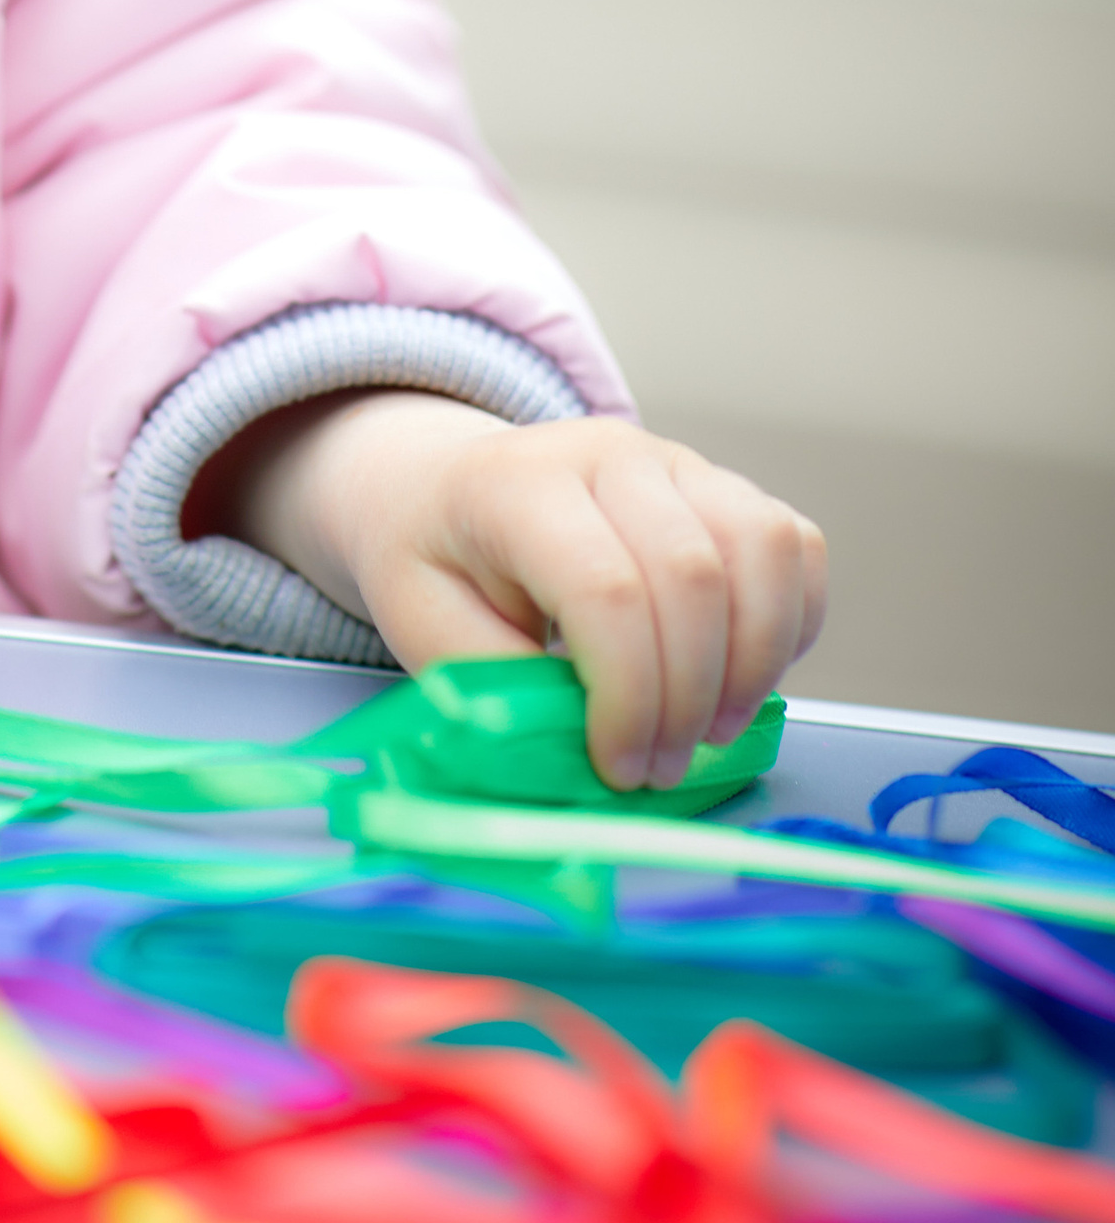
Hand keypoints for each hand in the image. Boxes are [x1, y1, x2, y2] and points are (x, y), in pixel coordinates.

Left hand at [228, 391, 826, 790]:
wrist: (443, 489)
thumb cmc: (439, 565)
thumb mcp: (426, 630)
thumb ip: (502, 691)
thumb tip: (582, 757)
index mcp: (517, 485)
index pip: (606, 589)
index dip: (630, 697)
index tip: (617, 767)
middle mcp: (606, 454)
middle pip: (693, 576)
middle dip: (690, 698)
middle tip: (660, 768)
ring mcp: (675, 460)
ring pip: (762, 551)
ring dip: (753, 663)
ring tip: (708, 728)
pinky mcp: (722, 484)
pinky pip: (794, 548)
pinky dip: (790, 625)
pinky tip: (742, 675)